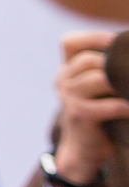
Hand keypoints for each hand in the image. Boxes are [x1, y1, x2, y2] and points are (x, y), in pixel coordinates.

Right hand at [52, 30, 127, 185]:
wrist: (85, 148)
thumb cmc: (100, 113)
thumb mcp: (98, 87)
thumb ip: (107, 69)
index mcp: (67, 70)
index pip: (70, 43)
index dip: (93, 37)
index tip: (118, 39)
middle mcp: (63, 81)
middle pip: (88, 60)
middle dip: (114, 62)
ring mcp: (69, 98)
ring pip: (98, 78)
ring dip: (121, 81)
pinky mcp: (80, 115)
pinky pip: (109, 105)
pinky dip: (126, 105)